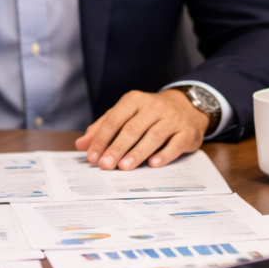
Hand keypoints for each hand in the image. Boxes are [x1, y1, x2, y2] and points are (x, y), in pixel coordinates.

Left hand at [74, 89, 208, 169]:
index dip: (101, 139)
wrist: (187, 107)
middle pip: (132, 128)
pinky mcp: (187, 132)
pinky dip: (164, 154)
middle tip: (106, 165)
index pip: (114, 119)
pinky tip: (153, 164)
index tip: (92, 157)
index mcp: (135, 100)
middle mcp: (154, 107)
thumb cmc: (150, 114)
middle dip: (117, 148)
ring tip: (124, 167)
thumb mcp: (126, 114)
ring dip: (137, 152)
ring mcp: (172, 119)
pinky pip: (175, 144)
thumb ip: (103, 128)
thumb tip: (81, 145)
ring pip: (153, 136)